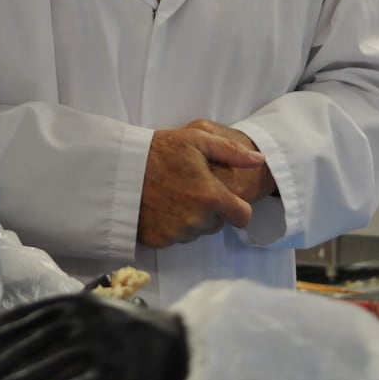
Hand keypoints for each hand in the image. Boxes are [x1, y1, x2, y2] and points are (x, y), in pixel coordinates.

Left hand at [0, 295, 187, 379]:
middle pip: (30, 340)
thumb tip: (19, 333)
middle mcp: (84, 317)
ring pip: (46, 363)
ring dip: (14, 379)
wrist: (174, 348)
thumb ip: (61, 320)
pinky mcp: (113, 371)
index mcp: (75, 301)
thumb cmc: (127, 331)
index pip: (25, 316)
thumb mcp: (93, 314)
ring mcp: (99, 343)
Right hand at [137, 125, 264, 246]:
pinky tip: (159, 206)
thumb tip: (259, 161)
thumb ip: (232, 151)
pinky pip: (174, 238)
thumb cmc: (160, 150)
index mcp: (211, 197)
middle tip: (190, 188)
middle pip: (217, 224)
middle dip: (210, 209)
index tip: (224, 196)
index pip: (242, 217)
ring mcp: (176, 234)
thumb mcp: (196, 139)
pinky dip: (170, 225)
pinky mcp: (158, 241)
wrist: (119, 167)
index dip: (237, 207)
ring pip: (196, 232)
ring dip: (191, 218)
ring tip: (172, 194)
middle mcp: (197, 221)